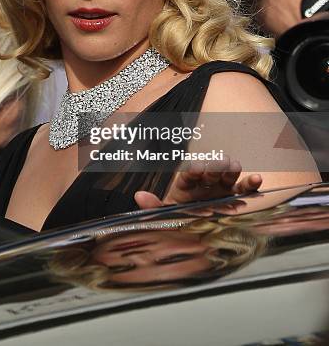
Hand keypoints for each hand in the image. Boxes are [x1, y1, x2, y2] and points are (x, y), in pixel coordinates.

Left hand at [135, 157, 261, 209]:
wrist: (189, 233)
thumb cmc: (175, 219)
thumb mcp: (162, 215)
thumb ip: (152, 206)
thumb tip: (139, 196)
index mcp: (185, 185)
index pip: (189, 175)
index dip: (194, 171)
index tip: (198, 167)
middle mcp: (204, 184)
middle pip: (211, 172)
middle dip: (215, 168)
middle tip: (220, 163)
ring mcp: (219, 189)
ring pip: (228, 177)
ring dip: (232, 171)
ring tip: (236, 166)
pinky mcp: (233, 198)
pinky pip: (243, 191)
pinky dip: (250, 185)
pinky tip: (257, 180)